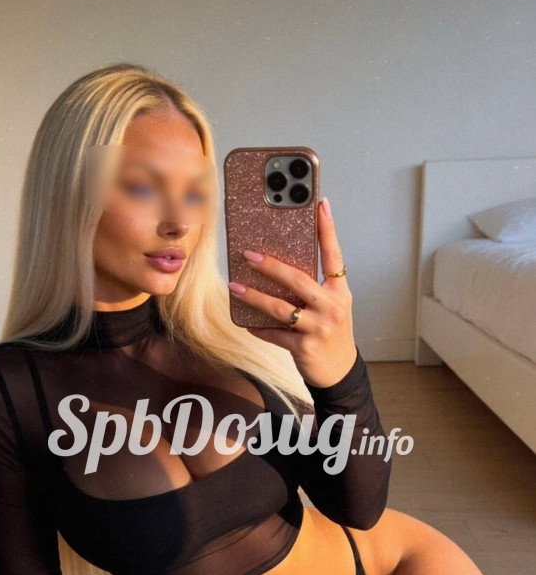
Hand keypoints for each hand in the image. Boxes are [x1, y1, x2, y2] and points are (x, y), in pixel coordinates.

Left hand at [228, 197, 357, 388]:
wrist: (340, 370)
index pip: (334, 255)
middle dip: (271, 266)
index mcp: (339, 292)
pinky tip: (244, 321)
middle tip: (248, 255)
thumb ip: (314, 286)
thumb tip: (279, 265)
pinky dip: (258, 328)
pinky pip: (275, 334)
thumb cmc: (331, 331)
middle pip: (298, 280)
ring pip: (281, 309)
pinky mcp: (304, 347)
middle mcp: (332, 307)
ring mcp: (319, 328)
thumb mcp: (331, 305)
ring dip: (254, 297)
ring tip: (235, 287)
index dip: (328, 229)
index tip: (320, 204)